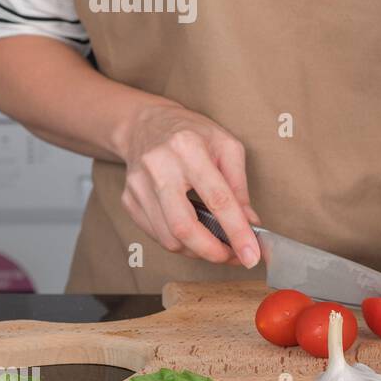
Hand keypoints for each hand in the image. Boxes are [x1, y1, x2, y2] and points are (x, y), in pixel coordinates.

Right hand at [116, 103, 260, 266]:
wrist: (146, 124)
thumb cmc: (192, 134)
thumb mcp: (226, 146)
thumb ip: (239, 185)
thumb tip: (250, 223)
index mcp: (188, 148)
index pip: (217, 199)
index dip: (237, 231)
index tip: (251, 254)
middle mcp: (159, 167)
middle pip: (184, 226)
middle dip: (212, 251)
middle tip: (233, 257)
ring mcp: (138, 185)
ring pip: (168, 237)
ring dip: (198, 251)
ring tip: (218, 246)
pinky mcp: (128, 200)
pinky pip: (156, 234)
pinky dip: (180, 243)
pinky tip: (195, 235)